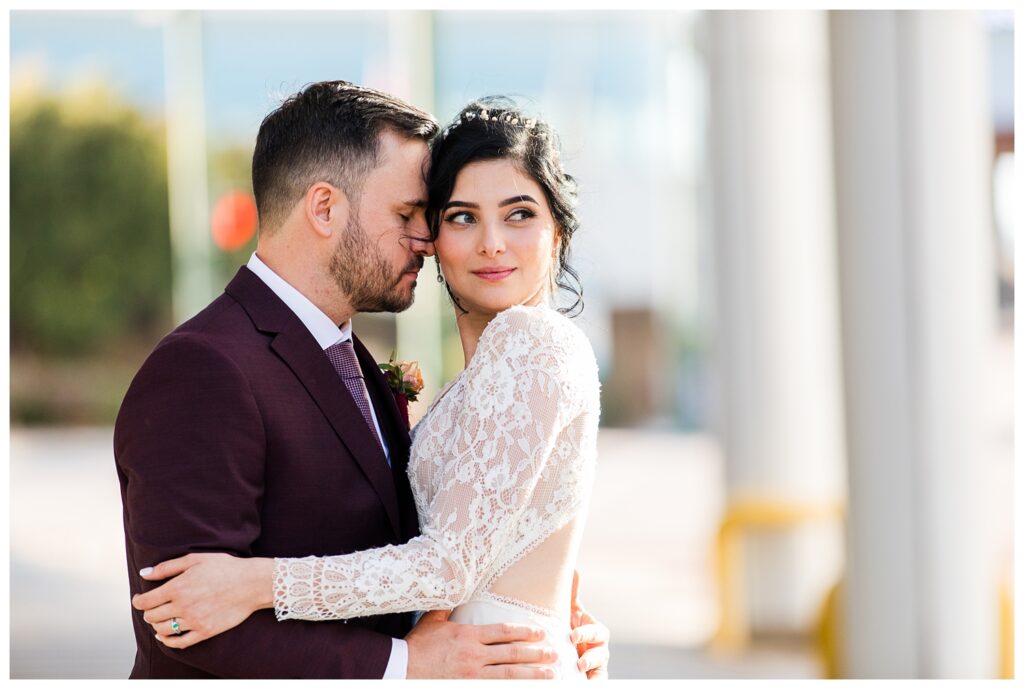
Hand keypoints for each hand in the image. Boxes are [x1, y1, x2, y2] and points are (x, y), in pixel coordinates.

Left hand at [131, 553, 274, 648]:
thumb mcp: (196, 559)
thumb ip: (167, 567)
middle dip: (148, 612)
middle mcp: (183, 606)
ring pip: (162, 630)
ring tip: (160, 619)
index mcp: (178, 587)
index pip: (145, 601)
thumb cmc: (225, 568)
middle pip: (151, 616)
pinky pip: (179, 643)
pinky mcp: (205, 632)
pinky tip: (166, 635)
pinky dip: (168, 641)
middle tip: (152, 607)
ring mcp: (194, 621)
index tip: (139, 599)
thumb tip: (144, 573)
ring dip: (156, 625)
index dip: (138, 601)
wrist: (252, 583)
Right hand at [406, 609, 557, 678]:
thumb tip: (456, 585)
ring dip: (532, 675)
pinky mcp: (468, 688)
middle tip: (554, 654)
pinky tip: (527, 688)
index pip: (503, 632)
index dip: (524, 632)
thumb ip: (447, 606)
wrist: (400, 670)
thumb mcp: (432, 622)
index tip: (540, 633)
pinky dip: (514, 688)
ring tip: (550, 675)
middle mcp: (473, 656)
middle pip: (512, 655)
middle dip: (536, 655)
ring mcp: (472, 676)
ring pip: (509, 675)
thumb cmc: (417, 646)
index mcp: (467, 636)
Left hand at [570, 571, 609, 678]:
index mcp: (595, 631)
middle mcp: (599, 649)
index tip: (573, 635)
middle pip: (602, 654)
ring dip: (593, 674)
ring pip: (601, 671)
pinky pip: (596, 682)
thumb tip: (573, 569)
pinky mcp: (591, 678)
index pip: (597, 631)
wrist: (563, 647)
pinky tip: (585, 685)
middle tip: (578, 662)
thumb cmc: (568, 625)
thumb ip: (571, 593)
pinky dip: (592, 684)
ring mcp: (597, 666)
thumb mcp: (568, 611)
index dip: (586, 633)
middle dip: (591, 658)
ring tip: (579, 675)